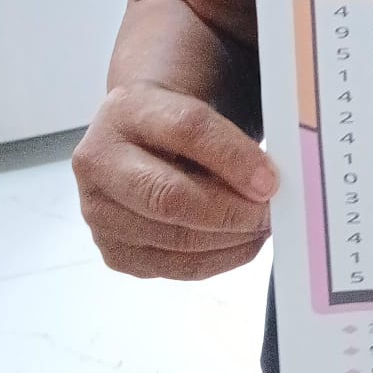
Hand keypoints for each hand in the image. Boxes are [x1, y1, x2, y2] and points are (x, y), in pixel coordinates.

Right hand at [73, 81, 278, 279]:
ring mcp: (100, 212)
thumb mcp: (195, 104)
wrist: (136, 139)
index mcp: (127, 109)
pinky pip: (172, 267)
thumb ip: (229, 132)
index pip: (186, 129)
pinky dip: (217, 260)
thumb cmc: (176, 122)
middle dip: (229, 210)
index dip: (233, 157)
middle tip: (269, 213)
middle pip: (169, 195)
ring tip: (263, 227)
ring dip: (229, 239)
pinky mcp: (113, 251)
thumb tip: (273, 176)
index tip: (270, 179)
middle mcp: (101, 161)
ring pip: (172, 238)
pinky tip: (243, 244)